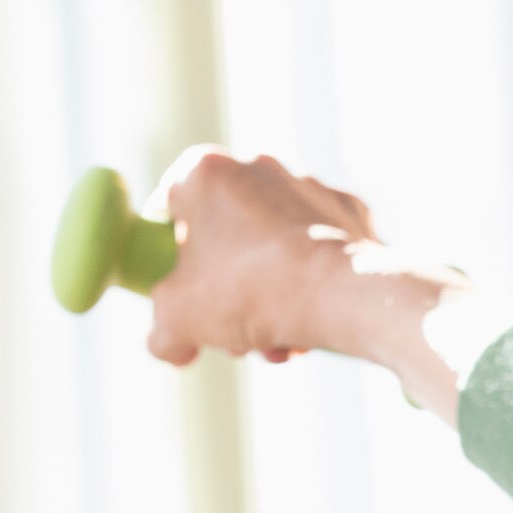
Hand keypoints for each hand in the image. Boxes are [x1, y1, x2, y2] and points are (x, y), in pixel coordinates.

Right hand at [141, 145, 376, 365]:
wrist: (343, 292)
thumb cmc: (247, 292)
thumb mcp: (176, 320)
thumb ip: (161, 332)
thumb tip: (172, 347)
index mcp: (206, 173)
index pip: (169, 205)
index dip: (164, 251)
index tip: (174, 286)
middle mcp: (259, 165)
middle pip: (225, 237)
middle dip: (224, 293)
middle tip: (230, 336)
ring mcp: (310, 186)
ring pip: (272, 250)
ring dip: (266, 300)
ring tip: (274, 346)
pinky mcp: (351, 211)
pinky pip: (316, 252)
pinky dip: (308, 286)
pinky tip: (309, 329)